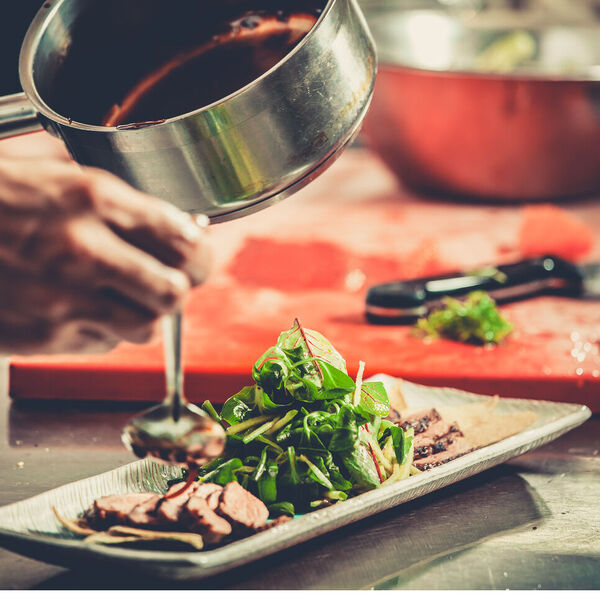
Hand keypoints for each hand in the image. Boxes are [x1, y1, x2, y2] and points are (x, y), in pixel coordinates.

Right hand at [0, 156, 210, 354]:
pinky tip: (83, 310)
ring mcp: (62, 299)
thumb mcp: (50, 176)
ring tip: (124, 299)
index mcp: (90, 198)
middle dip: (179, 289)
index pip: (180, 237)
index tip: (197, 257)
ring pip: (146, 327)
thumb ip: (114, 201)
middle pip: (174, 291)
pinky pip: (105, 344)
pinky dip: (106, 332)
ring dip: (145, 316)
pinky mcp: (43, 336)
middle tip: (170, 283)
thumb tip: (174, 225)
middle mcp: (82, 250)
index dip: (200, 252)